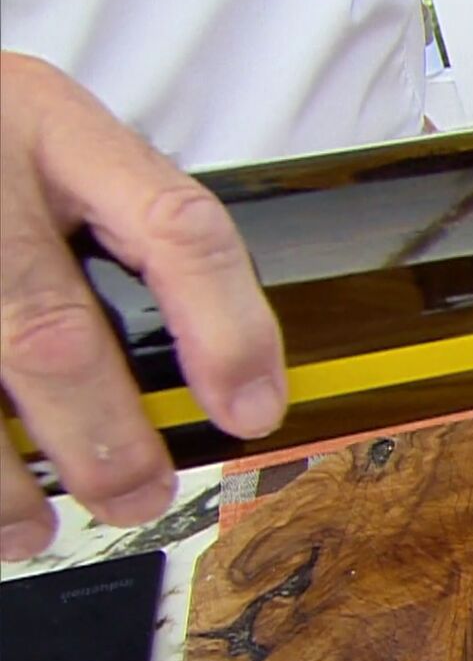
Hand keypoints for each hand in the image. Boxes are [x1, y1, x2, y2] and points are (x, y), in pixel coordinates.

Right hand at [0, 52, 285, 560]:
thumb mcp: (56, 143)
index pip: (172, 225)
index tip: (253, 414)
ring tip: (31, 531)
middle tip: (138, 496)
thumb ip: (126, 228)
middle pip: (48, 331)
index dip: (225, 328)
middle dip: (102, 437)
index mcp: (58, 130)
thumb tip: (226, 374)